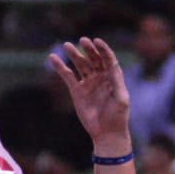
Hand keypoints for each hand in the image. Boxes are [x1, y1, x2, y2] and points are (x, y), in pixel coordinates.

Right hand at [49, 37, 132, 155]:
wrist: (107, 133)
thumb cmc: (118, 116)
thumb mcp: (121, 98)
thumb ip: (117, 81)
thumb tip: (112, 65)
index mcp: (113, 76)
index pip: (107, 58)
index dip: (102, 49)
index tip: (96, 41)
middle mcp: (100, 77)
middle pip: (93, 58)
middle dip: (88, 49)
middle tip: (82, 40)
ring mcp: (88, 83)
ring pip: (80, 65)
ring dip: (74, 55)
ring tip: (67, 45)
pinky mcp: (77, 91)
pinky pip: (68, 76)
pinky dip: (60, 67)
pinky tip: (53, 59)